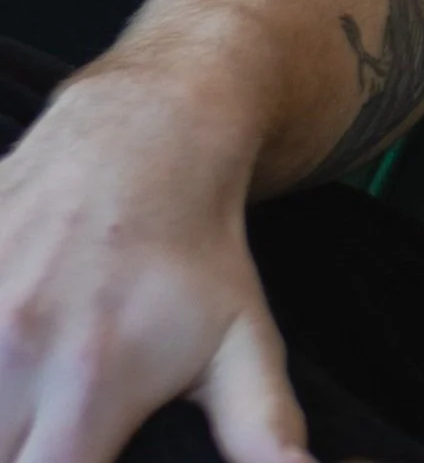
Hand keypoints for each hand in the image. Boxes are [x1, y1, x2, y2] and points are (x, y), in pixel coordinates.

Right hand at [0, 66, 310, 462]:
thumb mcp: (241, 338)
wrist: (149, 130)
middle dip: (15, 449)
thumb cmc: (197, 249)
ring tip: (25, 409)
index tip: (70, 459)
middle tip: (45, 428)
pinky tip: (3, 361)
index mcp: (88, 387)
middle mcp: (14, 352)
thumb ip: (262, 427)